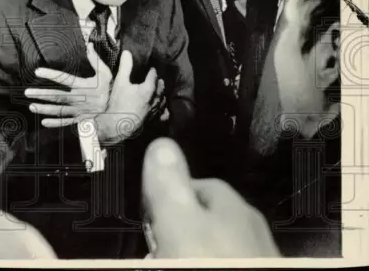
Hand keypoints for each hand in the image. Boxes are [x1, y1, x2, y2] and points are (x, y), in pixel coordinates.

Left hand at [26, 44, 111, 126]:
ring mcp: (78, 110)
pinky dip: (55, 123)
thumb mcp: (106, 72)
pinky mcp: (80, 119)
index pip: (64, 78)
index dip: (51, 74)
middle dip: (41, 94)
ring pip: (58, 110)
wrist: (118, 109)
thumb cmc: (110, 88)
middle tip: (27, 92)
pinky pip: (66, 122)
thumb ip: (95, 60)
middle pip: (57, 96)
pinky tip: (44, 121)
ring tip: (32, 106)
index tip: (38, 71)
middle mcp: (78, 98)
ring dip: (44, 108)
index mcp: (83, 86)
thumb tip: (89, 45)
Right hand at [96, 50, 163, 144]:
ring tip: (161, 93)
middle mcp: (154, 100)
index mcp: (147, 89)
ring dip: (162, 96)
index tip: (152, 69)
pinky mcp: (151, 121)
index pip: (153, 77)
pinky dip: (163, 112)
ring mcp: (153, 112)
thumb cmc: (118, 102)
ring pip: (161, 102)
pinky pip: (161, 115)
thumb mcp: (120, 82)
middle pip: (160, 89)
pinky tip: (163, 112)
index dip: (152, 72)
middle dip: (160, 83)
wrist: (117, 125)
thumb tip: (127, 52)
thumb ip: (125, 67)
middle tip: (159, 79)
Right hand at [142, 138, 279, 257]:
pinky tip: (194, 267)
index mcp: (231, 206)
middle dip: (178, 229)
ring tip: (169, 260)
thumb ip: (170, 184)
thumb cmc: (210, 264)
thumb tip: (162, 146)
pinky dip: (208, 260)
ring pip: (216, 247)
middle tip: (156, 246)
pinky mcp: (254, 267)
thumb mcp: (179, 221)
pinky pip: (225, 259)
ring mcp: (256, 256)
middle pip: (206, 218)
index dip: (168, 196)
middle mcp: (250, 229)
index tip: (148, 214)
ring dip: (190, 252)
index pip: (197, 184)